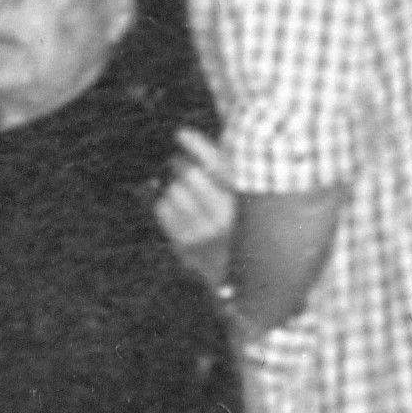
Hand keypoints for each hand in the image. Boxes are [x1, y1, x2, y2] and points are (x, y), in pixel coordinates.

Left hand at [153, 127, 237, 287]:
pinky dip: (166, 203)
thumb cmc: (246, 227)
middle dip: (181, 164)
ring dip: (175, 186)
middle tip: (178, 162)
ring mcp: (204, 232)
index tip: (181, 133)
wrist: (248, 279)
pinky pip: (163, 209)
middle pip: (191, 175)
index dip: (199, 146)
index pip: (220, 165)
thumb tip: (195, 139)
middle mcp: (227, 217)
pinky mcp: (186, 244)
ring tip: (184, 191)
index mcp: (247, 202)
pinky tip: (177, 208)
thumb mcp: (247, 199)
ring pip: (174, 191)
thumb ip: (230, 173)